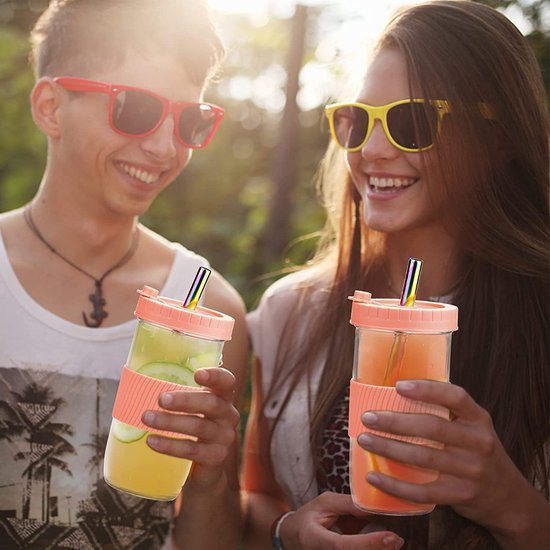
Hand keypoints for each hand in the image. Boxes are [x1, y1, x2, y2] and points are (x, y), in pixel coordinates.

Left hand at [141, 367, 239, 486]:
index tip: (197, 374)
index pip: (226, 382)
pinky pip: (191, 450)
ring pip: (198, 427)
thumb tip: (141, 384)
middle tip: (161, 399)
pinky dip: (169, 445)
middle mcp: (228, 416)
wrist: (207, 468)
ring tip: (147, 418)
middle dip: (185, 400)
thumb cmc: (195, 427)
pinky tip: (152, 441)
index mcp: (223, 398)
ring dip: (170, 422)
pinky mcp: (215, 458)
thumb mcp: (195, 409)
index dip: (215, 376)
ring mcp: (224, 438)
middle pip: (211, 404)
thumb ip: (180, 395)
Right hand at [278, 492, 403, 549]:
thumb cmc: (309, 517)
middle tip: (397, 539)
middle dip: (379, 549)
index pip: (343, 546)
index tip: (390, 536)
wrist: (294, 537)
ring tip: (394, 542)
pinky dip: (371, 549)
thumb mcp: (325, 503)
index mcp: (315, 538)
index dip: (368, 543)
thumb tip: (374, 505)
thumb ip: (348, 505)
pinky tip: (383, 546)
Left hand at [357, 380, 532, 530]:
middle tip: (368, 417)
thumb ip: (446, 412)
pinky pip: (422, 491)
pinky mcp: (459, 495)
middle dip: (395, 421)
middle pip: (432, 427)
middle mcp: (478, 442)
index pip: (455, 397)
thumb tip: (396, 393)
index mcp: (478, 419)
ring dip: (389, 448)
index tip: (399, 385)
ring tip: (365, 440)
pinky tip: (374, 476)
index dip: (427, 389)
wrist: (508, 497)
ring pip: (423, 457)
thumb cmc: (477, 452)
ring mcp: (470, 471)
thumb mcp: (472, 427)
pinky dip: (395, 485)